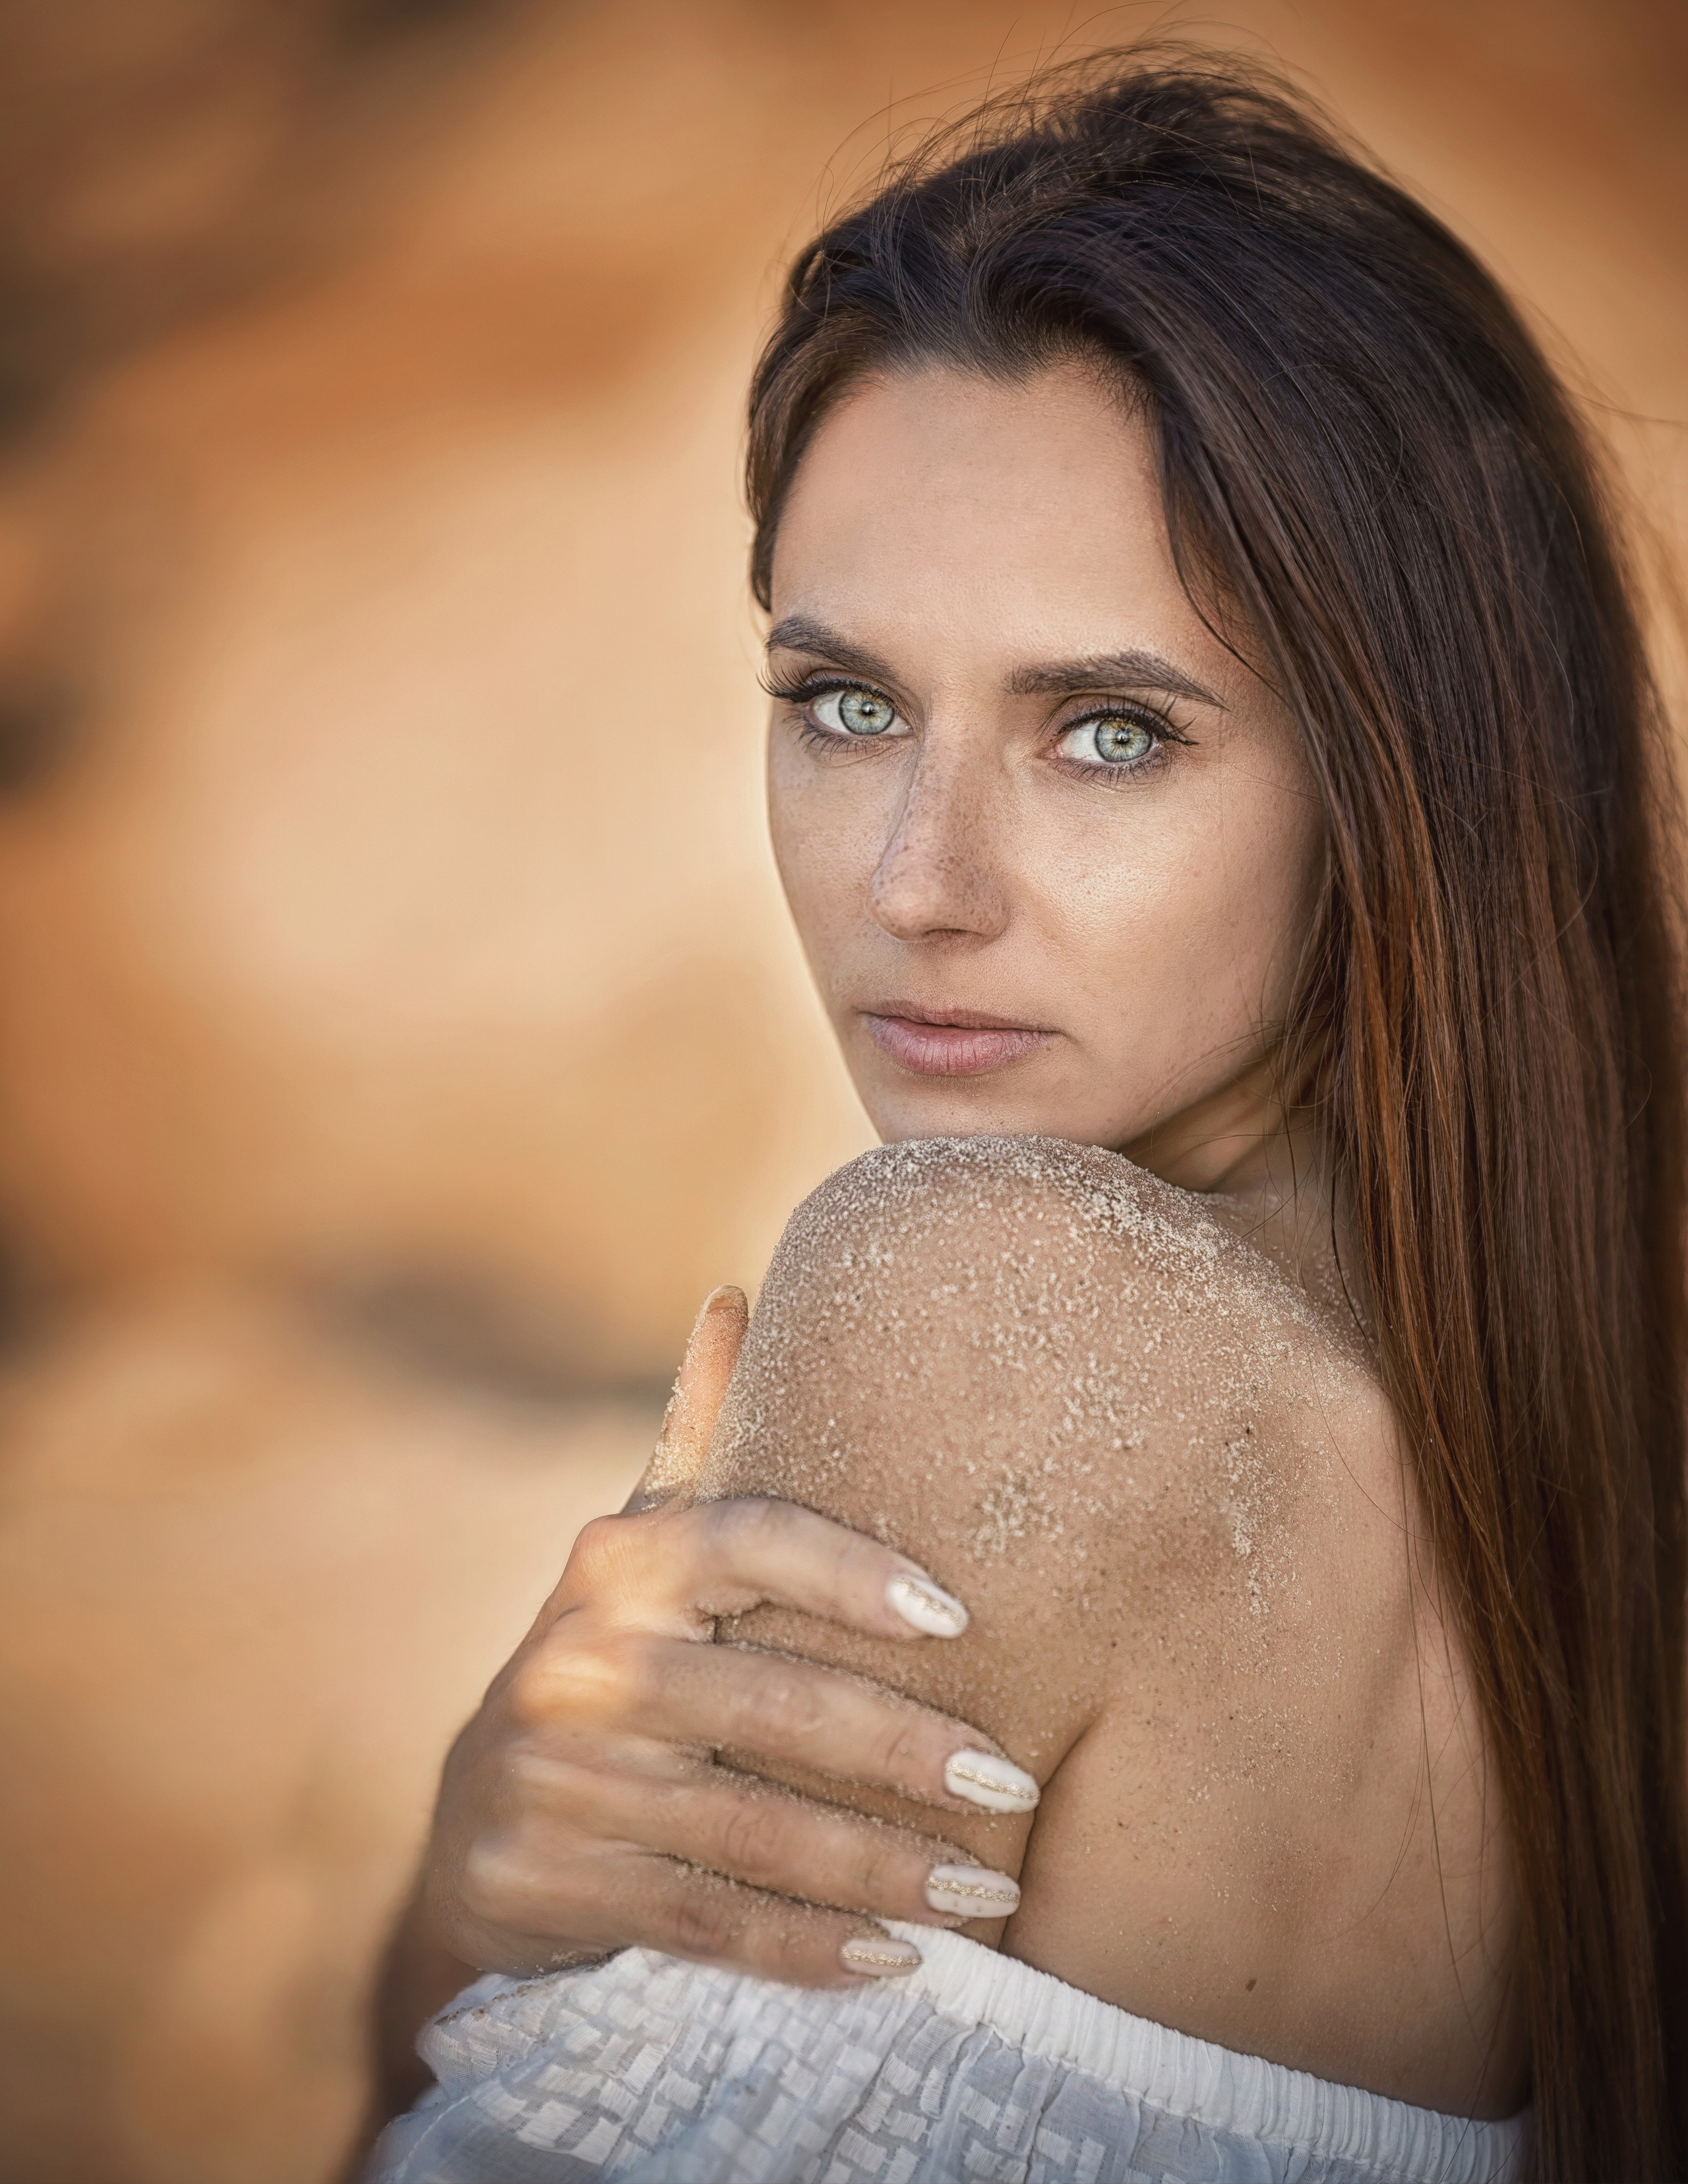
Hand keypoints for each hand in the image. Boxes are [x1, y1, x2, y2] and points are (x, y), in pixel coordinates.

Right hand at [415, 1286, 1032, 1990]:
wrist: (482, 1824)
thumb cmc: (616, 1662)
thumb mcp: (643, 1552)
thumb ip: (695, 1437)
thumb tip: (733, 1293)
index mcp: (616, 1560)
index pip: (745, 1539)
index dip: (850, 1572)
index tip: (960, 1615)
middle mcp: (577, 1660)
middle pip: (768, 1703)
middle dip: (907, 1751)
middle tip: (1016, 1783)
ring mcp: (553, 1777)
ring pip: (751, 1830)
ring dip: (885, 1869)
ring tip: (992, 1892)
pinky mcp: (544, 1880)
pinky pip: (706, 1920)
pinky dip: (809, 1949)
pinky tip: (896, 1961)